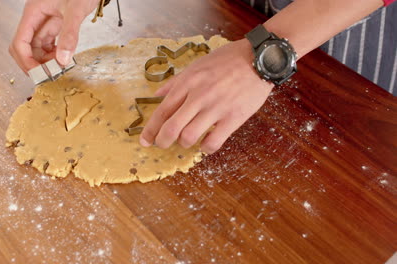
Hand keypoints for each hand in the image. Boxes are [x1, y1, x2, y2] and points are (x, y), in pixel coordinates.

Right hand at [9, 0, 99, 72]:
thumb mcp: (76, 10)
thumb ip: (69, 35)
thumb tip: (62, 59)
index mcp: (33, 12)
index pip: (19, 42)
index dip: (26, 60)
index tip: (38, 73)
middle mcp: (36, 18)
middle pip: (25, 47)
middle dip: (33, 63)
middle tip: (48, 75)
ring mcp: (44, 21)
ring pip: (37, 47)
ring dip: (45, 60)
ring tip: (59, 67)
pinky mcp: (55, 24)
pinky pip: (48, 44)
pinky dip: (54, 54)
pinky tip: (63, 58)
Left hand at [139, 39, 273, 153]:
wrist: (259, 58)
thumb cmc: (228, 60)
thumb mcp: (197, 65)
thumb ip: (175, 82)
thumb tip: (155, 94)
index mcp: (188, 83)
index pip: (162, 111)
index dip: (150, 130)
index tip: (144, 141)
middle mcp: (198, 96)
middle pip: (171, 127)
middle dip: (162, 141)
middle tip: (162, 145)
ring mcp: (216, 107)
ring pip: (189, 137)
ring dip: (184, 143)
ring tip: (188, 140)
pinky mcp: (234, 117)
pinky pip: (213, 142)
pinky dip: (205, 148)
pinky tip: (206, 144)